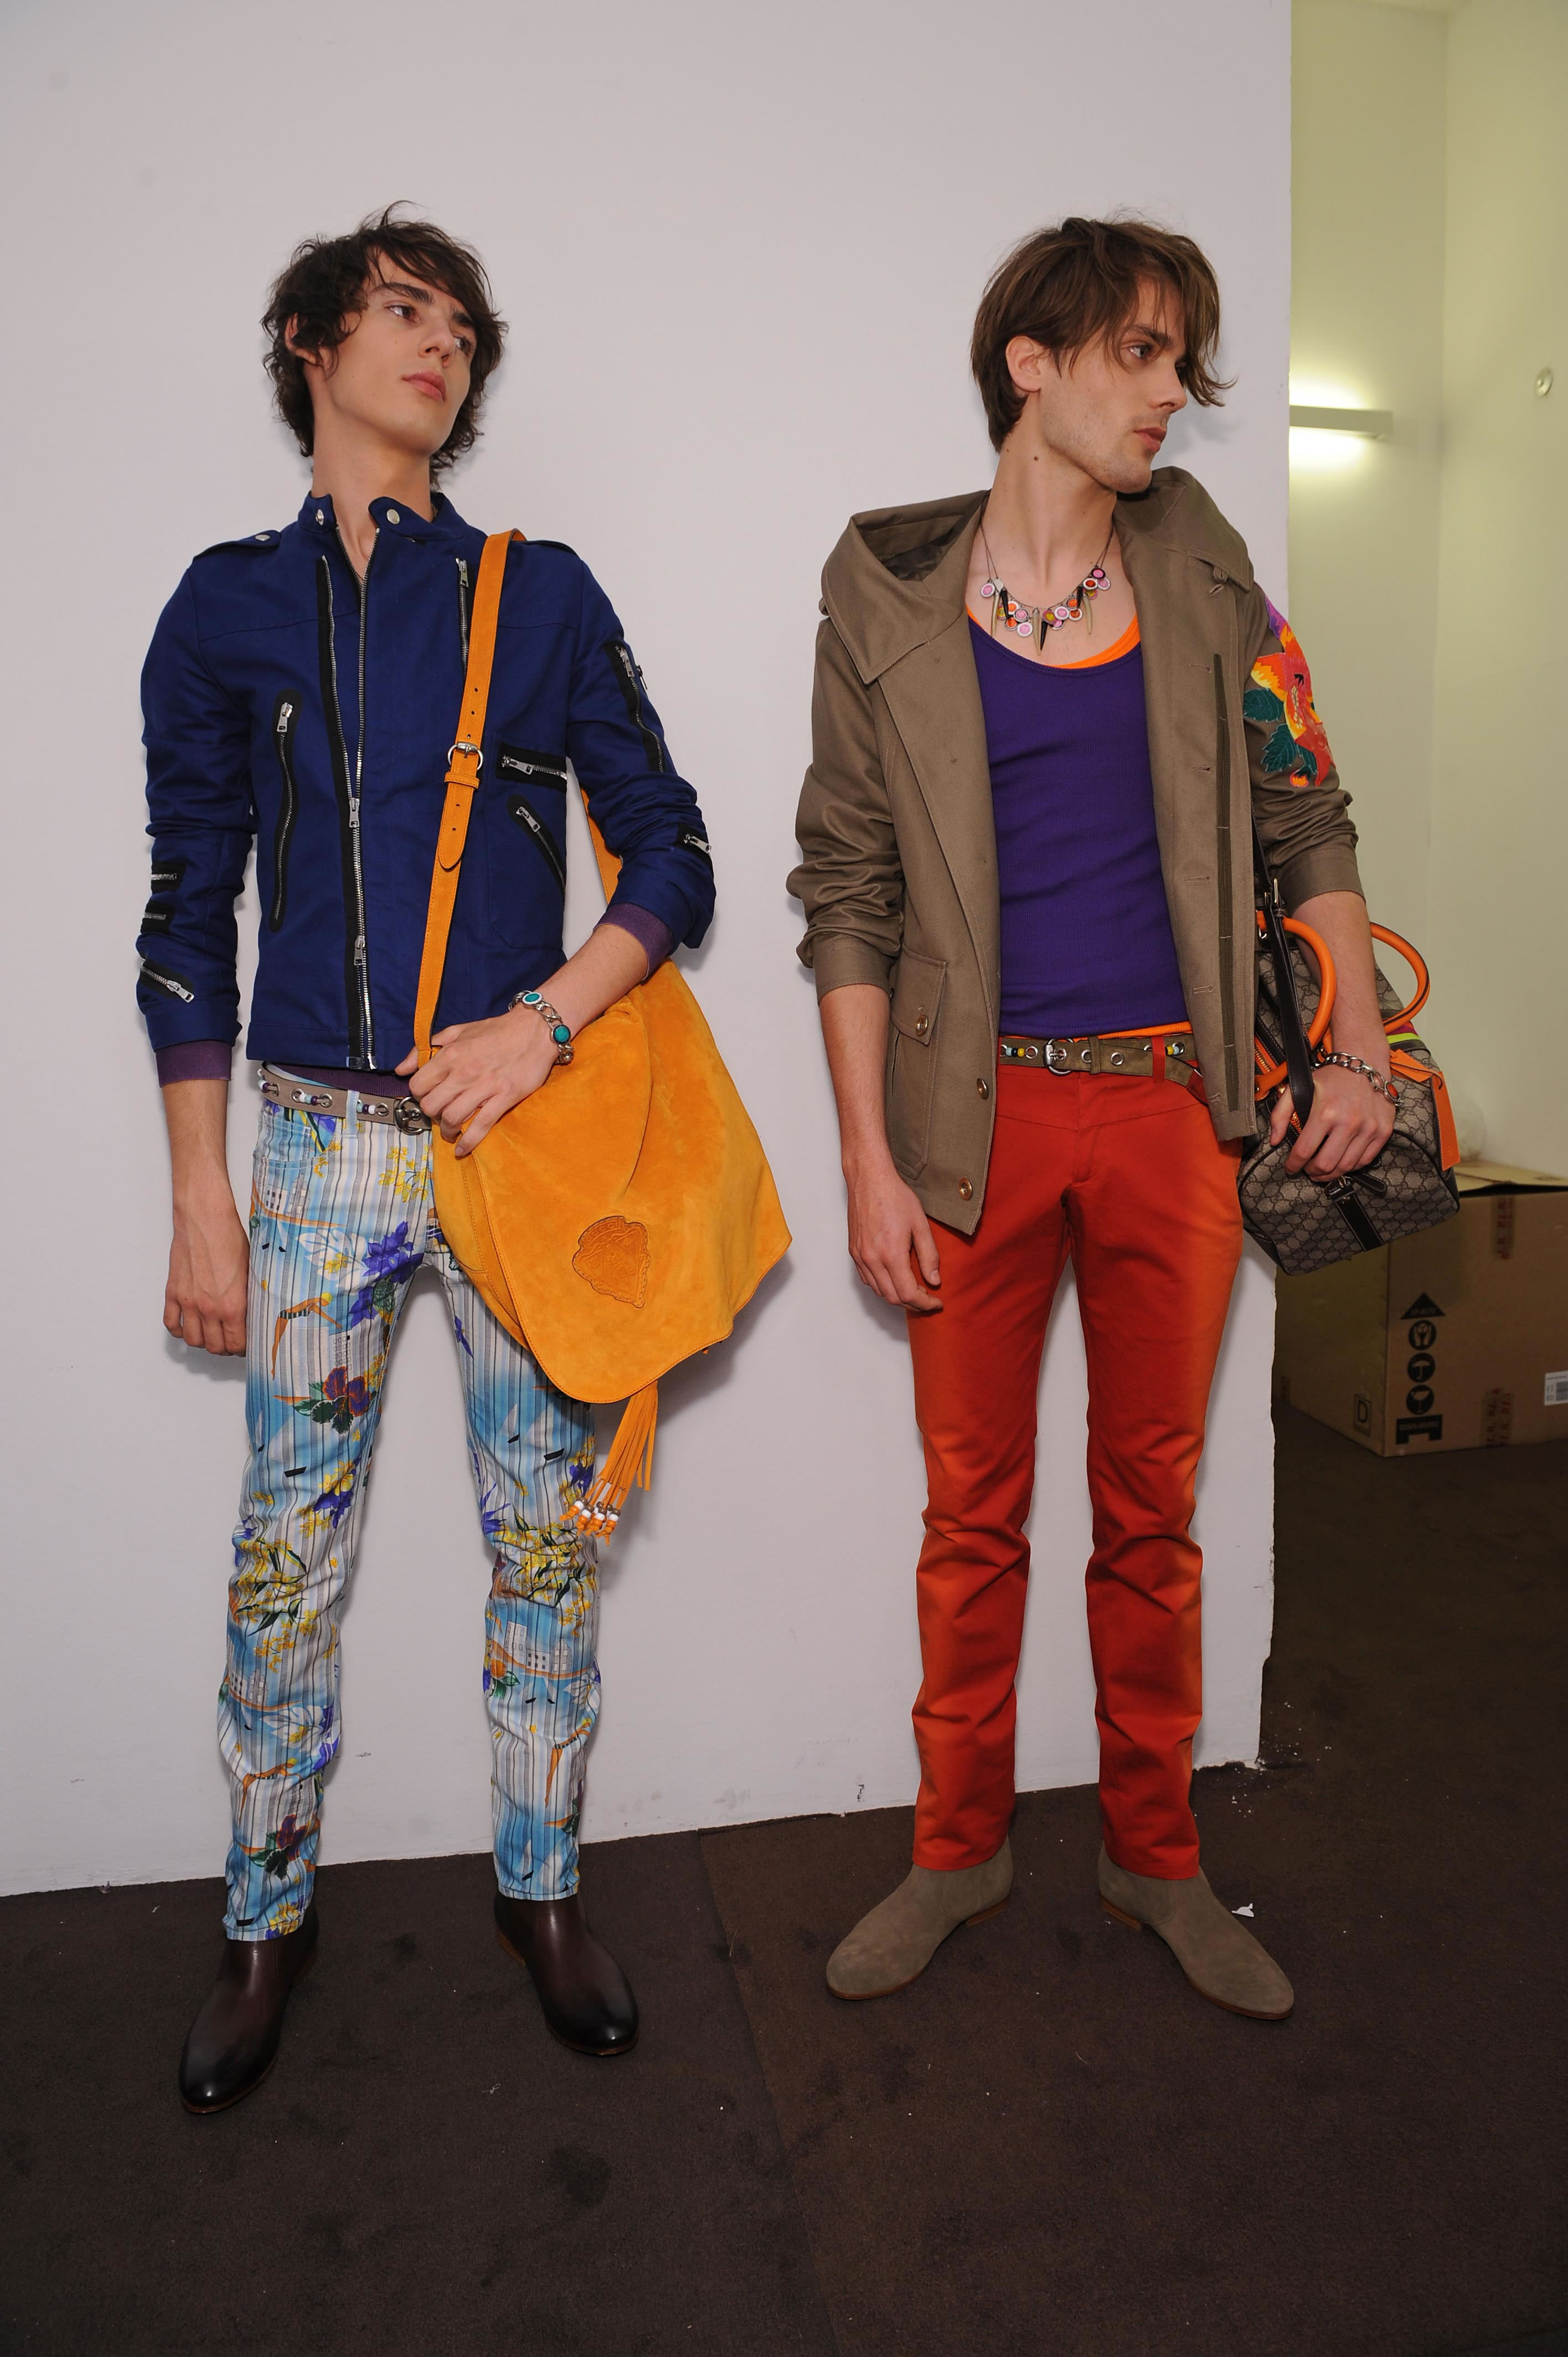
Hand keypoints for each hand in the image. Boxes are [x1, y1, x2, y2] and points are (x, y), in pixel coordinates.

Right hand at [165, 1186, 248, 1354]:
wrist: (205, 1220)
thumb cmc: (230, 1239)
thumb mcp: (252, 1272)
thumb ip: (251, 1298)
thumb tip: (256, 1314)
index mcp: (233, 1305)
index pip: (236, 1344)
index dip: (242, 1348)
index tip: (245, 1344)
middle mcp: (209, 1309)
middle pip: (215, 1346)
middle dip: (225, 1347)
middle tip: (230, 1341)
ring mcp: (188, 1303)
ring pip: (193, 1340)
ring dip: (203, 1342)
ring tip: (211, 1335)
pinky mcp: (173, 1293)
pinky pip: (171, 1324)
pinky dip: (179, 1331)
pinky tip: (188, 1326)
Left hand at [395, 1006, 557, 1155]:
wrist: (534, 1030)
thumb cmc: (496, 1030)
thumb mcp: (457, 1031)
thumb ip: (427, 1048)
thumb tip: (401, 1069)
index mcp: (450, 1055)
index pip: (419, 1085)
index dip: (420, 1095)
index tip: (428, 1097)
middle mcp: (463, 1072)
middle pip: (432, 1105)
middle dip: (432, 1115)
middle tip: (440, 1114)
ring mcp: (484, 1087)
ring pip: (452, 1118)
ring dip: (447, 1131)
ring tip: (450, 1132)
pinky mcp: (504, 1098)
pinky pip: (481, 1125)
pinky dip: (468, 1142)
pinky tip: (463, 1149)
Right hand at [845, 1156, 942, 1311]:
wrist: (869, 1179)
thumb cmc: (894, 1196)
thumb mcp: (920, 1225)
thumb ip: (929, 1256)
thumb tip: (934, 1280)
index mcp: (890, 1253)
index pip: (908, 1293)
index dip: (925, 1303)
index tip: (937, 1301)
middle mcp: (872, 1259)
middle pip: (892, 1297)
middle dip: (913, 1303)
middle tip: (928, 1298)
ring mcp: (860, 1256)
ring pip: (878, 1291)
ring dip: (897, 1296)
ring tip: (914, 1290)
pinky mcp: (854, 1252)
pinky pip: (867, 1279)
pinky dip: (882, 1286)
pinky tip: (894, 1278)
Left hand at [1269, 1062, 1395, 1177]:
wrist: (1366, 1063)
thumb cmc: (1331, 1077)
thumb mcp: (1299, 1088)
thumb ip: (1280, 1114)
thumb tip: (1274, 1140)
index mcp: (1325, 1112)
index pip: (1304, 1151)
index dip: (1293, 1165)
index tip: (1290, 1167)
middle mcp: (1348, 1122)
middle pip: (1326, 1164)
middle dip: (1312, 1172)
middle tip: (1307, 1170)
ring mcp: (1368, 1128)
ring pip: (1346, 1166)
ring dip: (1331, 1173)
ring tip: (1322, 1169)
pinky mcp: (1383, 1131)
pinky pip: (1365, 1160)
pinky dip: (1351, 1166)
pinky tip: (1341, 1162)